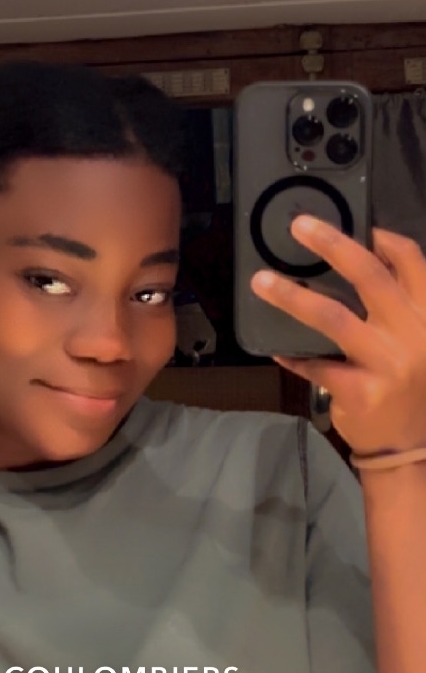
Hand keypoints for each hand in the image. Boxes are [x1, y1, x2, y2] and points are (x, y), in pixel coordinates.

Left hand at [250, 217, 425, 455]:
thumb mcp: (419, 341)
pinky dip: (293, 356)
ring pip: (333, 317)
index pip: (412, 262)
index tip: (357, 224)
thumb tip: (363, 260)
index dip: (383, 239)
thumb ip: (399, 306)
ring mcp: (387, 363)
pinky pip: (316, 365)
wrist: (413, 448)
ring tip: (262, 281)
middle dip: (332, 245)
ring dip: (293, 296)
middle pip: (369, 277)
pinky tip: (276, 351)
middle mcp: (413, 334)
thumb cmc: (413, 387)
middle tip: (300, 227)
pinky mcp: (360, 391)